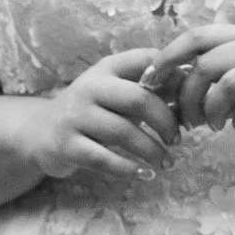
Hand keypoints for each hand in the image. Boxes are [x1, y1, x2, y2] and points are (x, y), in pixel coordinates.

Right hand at [19, 48, 182, 184]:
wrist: (41, 133)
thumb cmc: (91, 113)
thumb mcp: (115, 93)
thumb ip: (149, 91)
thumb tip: (193, 95)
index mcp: (106, 68)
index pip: (145, 60)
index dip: (173, 77)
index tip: (189, 99)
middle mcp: (89, 87)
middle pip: (139, 99)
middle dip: (165, 122)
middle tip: (177, 140)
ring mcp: (75, 116)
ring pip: (123, 132)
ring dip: (152, 150)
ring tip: (167, 162)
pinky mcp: (67, 146)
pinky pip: (104, 159)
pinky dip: (129, 169)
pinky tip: (145, 175)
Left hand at [142, 21, 234, 140]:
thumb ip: (217, 82)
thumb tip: (174, 98)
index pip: (195, 37)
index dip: (166, 59)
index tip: (150, 83)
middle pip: (205, 64)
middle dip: (188, 97)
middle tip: (190, 122)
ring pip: (228, 82)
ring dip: (213, 110)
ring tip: (217, 126)